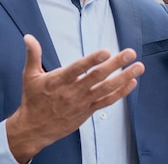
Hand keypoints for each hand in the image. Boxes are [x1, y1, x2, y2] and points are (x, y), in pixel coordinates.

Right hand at [6, 35, 144, 162]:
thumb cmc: (33, 100)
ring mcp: (82, 102)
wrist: (34, 129)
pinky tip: (132, 82)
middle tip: (130, 53)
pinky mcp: (88, 111)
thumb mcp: (29, 76)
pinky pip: (107, 101)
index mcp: (58, 81)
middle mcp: (72, 91)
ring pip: (106, 88)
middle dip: (116, 64)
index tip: (106, 52)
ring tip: (139, 67)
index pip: (78, 69)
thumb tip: (28, 37)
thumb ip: (32, 55)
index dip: (92, 60)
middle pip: (97, 76)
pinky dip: (120, 93)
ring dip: (124, 77)